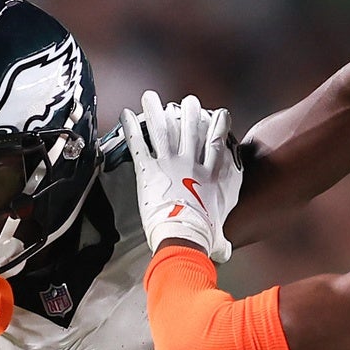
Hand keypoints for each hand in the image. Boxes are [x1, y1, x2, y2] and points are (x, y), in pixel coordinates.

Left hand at [122, 91, 240, 262]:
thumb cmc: (202, 237)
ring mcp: (169, 164)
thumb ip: (220, 240)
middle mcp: (191, 164)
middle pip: (191, 129)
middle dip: (189, 112)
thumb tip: (224, 252)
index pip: (217, 143)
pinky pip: (138, 144)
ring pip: (162, 130)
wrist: (183, 235)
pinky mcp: (148, 171)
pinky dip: (131, 128)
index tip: (220, 113)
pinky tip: (126, 115)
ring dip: (155, 111)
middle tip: (188, 101)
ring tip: (150, 97)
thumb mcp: (217, 237)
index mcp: (210, 175)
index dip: (219, 126)